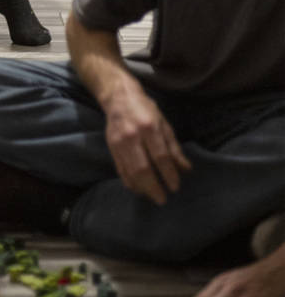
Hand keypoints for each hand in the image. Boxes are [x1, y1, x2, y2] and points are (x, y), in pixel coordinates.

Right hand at [104, 85, 191, 204]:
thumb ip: (174, 147)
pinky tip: (139, 189)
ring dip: (142, 188)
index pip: (160, 157)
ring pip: (130, 172)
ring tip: (152, 196)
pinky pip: (120, 170)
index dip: (169, 174)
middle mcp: (132, 136)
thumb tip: (186, 169)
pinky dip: (129, 182)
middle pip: (143, 168)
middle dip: (154, 187)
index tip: (175, 187)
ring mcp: (119, 143)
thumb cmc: (145, 109)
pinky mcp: (111, 147)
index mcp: (149, 127)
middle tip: (163, 199)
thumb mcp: (164, 123)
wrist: (118, 97)